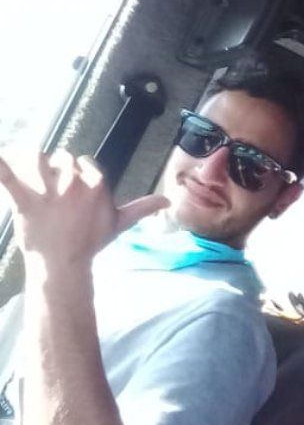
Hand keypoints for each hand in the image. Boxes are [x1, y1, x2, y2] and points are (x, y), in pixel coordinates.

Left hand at [0, 150, 168, 277]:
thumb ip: (142, 207)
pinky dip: (0, 168)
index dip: (76, 172)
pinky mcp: (24, 201)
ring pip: (37, 159)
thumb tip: (167, 201)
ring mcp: (49, 191)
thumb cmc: (92, 242)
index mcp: (97, 184)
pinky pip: (8, 178)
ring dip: (31, 165)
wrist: (65, 265)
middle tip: (51, 191)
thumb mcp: (120, 223)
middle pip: (61, 159)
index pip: (83, 163)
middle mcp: (74, 182)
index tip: (73, 187)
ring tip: (28, 177)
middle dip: (55, 170)